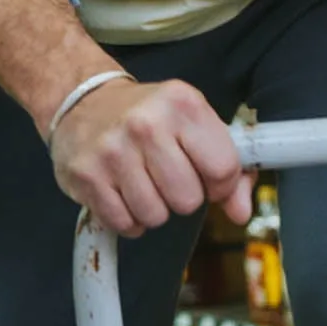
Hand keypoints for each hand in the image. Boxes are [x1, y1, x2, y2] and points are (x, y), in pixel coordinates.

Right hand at [50, 77, 252, 237]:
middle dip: (184, 197)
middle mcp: (147, 124)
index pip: (223, 167)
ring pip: (155, 216)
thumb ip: (228, 166)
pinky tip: (124, 194)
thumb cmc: (150, 117)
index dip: (221, 184)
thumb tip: (241, 213)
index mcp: (183, 105)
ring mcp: (113, 150)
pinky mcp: (86, 175)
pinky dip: (129, 219)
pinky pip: (124, 224)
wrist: (85, 101)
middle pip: (188, 199)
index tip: (208, 178)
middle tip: (170, 178)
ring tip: (145, 183)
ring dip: (155, 209)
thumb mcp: (194, 124)